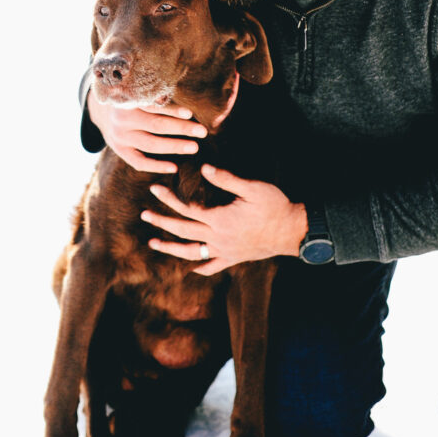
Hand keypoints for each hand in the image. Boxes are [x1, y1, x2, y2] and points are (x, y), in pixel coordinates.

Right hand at [86, 89, 206, 173]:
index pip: (153, 106)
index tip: (190, 114)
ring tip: (194, 147)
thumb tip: (188, 105)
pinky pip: (139, 162)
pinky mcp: (120, 150)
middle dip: (181, 129)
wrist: (101, 111)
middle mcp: (123, 119)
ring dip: (174, 146)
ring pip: (150, 144)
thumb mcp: (136, 92)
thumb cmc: (131, 99)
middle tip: (202, 131)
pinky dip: (156, 166)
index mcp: (129, 100)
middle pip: (156, 125)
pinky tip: (174, 167)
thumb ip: (156, 96)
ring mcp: (120, 136)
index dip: (172, 110)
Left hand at [140, 163, 307, 273]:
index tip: (155, 188)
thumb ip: (226, 179)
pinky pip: (212, 266)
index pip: (187, 208)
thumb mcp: (252, 188)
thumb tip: (204, 168)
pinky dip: (200, 267)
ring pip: (191, 252)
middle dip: (162, 222)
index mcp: (219, 219)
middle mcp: (218, 238)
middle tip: (144, 215)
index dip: (169, 198)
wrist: (293, 231)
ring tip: (154, 244)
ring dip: (171, 248)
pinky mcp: (234, 258)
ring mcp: (225, 251)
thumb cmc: (274, 206)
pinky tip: (191, 268)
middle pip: (183, 230)